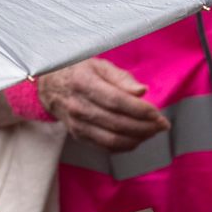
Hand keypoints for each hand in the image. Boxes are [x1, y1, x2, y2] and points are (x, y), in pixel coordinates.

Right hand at [36, 58, 168, 152]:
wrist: (49, 87)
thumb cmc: (78, 72)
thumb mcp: (98, 65)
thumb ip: (121, 78)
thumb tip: (141, 92)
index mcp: (84, 83)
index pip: (116, 101)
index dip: (140, 110)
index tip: (157, 113)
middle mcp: (78, 106)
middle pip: (117, 123)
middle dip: (145, 127)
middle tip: (162, 124)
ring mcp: (77, 124)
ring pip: (113, 139)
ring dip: (138, 138)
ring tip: (153, 132)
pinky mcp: (79, 136)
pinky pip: (106, 147)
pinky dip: (125, 146)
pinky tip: (138, 138)